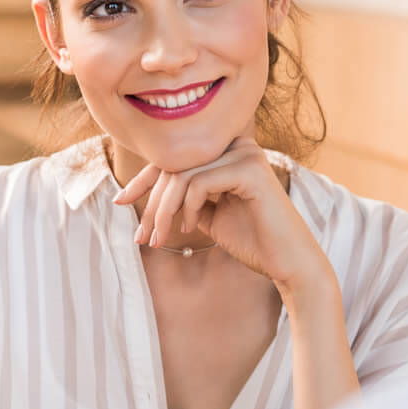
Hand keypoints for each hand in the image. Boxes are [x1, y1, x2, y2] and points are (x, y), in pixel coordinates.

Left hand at [113, 137, 326, 289]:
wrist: (287, 263)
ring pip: (182, 174)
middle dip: (151, 202)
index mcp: (228, 151)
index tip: (119, 201)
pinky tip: (189, 229)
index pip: (175, 157)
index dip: (143, 179)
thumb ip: (185, 198)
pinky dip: (186, 208)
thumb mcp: (208, 215)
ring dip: (163, 210)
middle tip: (142, 236)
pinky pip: (199, 183)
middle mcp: (238, 145)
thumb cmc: (252, 241)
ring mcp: (245, 154)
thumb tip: (145, 192)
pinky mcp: (250, 170)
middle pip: (174, 164)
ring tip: (160, 238)